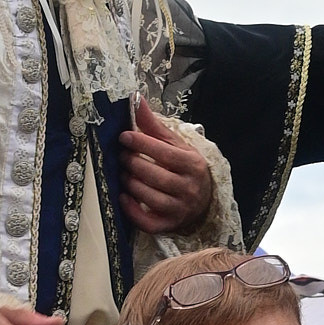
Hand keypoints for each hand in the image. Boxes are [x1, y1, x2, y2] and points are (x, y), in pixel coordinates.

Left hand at [118, 102, 215, 236]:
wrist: (202, 198)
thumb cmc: (184, 167)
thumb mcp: (174, 145)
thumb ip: (153, 125)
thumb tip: (136, 99)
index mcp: (192, 165)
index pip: (165, 153)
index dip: (142, 144)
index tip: (124, 137)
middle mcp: (190, 188)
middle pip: (155, 176)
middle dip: (133, 164)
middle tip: (121, 156)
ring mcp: (180, 209)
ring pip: (150, 198)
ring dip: (130, 184)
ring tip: (122, 174)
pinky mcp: (170, 225)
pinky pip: (148, 222)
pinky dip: (132, 210)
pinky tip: (123, 197)